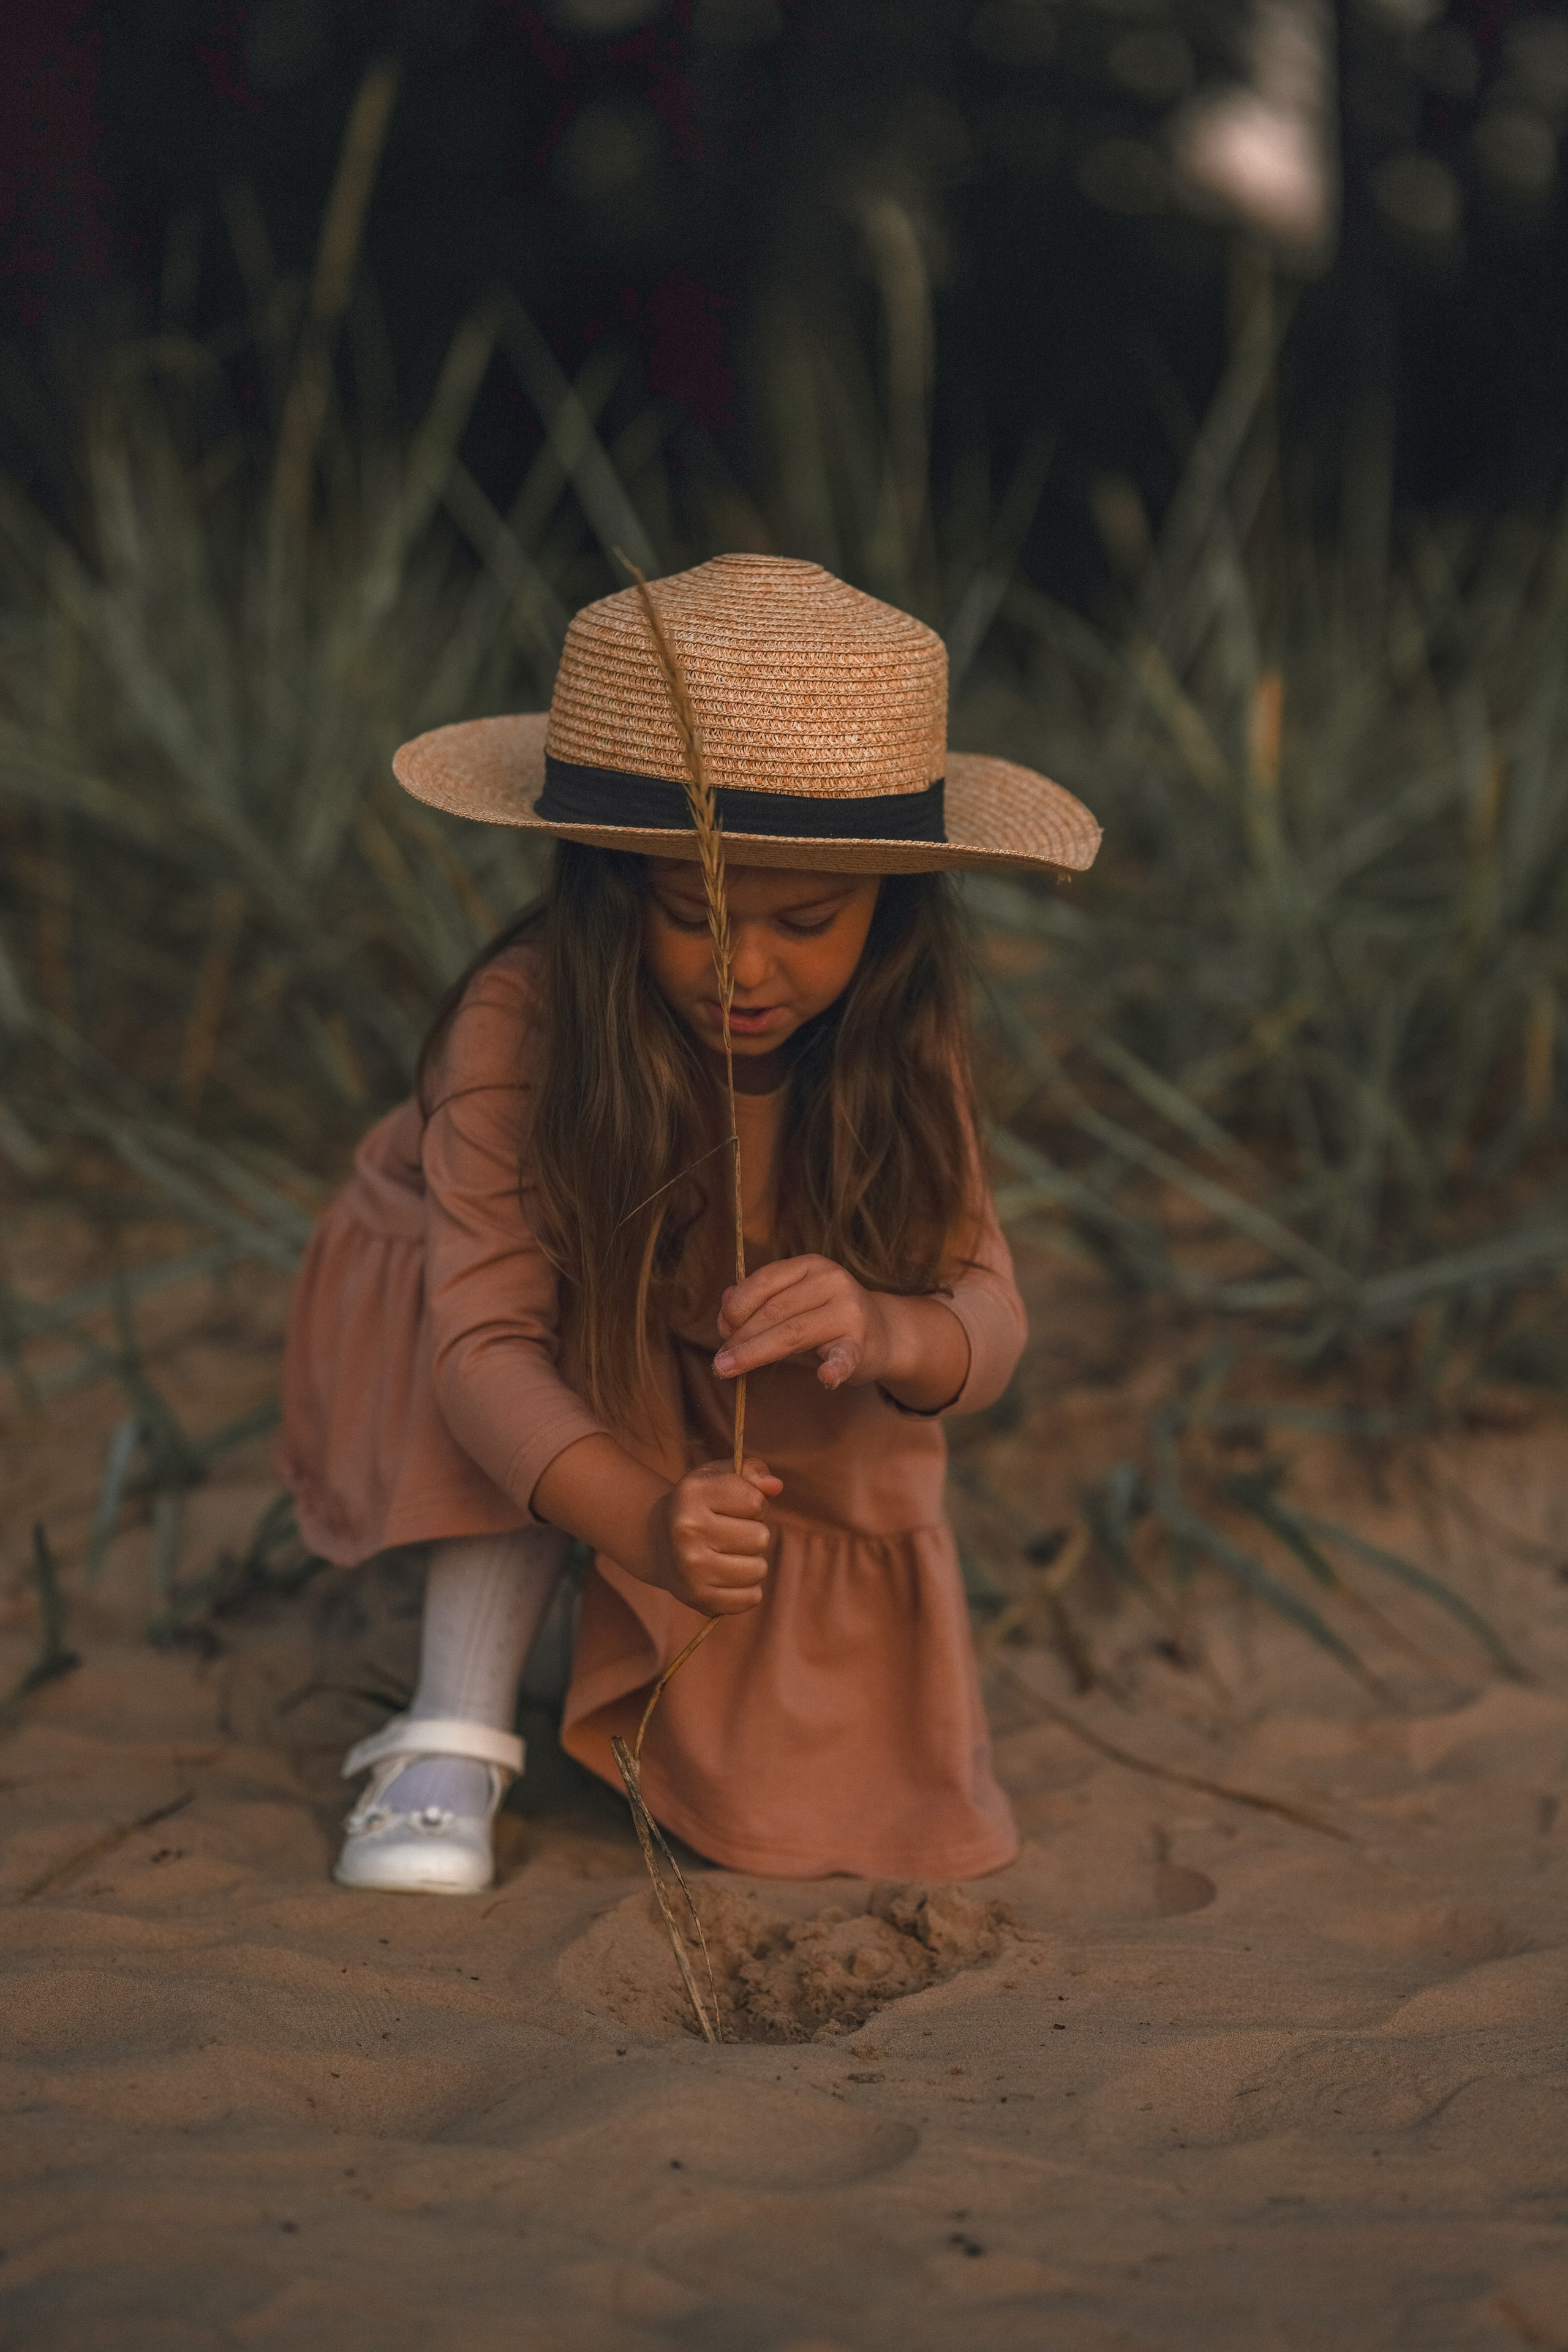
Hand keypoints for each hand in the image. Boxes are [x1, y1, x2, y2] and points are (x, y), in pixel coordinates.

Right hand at [645, 1457, 781, 1614]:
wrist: (659, 1542)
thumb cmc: (700, 1504)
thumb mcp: (718, 1476)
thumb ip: (751, 1471)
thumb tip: (775, 1486)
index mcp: (692, 1495)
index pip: (756, 1502)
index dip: (755, 1504)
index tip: (735, 1507)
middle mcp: (687, 1532)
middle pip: (760, 1537)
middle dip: (754, 1534)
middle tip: (732, 1533)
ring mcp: (691, 1569)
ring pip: (759, 1570)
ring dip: (752, 1562)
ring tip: (729, 1554)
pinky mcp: (699, 1599)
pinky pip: (750, 1598)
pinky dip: (746, 1589)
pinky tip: (727, 1576)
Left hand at [714, 1254, 972, 1406]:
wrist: (884, 1335)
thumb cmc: (827, 1320)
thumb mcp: (794, 1303)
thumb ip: (759, 1304)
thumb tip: (723, 1309)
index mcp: (811, 1265)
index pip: (765, 1281)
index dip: (737, 1307)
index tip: (721, 1331)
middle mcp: (832, 1281)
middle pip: (775, 1311)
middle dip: (741, 1338)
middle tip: (718, 1362)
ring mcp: (850, 1312)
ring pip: (793, 1333)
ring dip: (755, 1354)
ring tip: (728, 1370)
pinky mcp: (863, 1344)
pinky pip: (845, 1356)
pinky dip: (835, 1367)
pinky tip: (826, 1378)